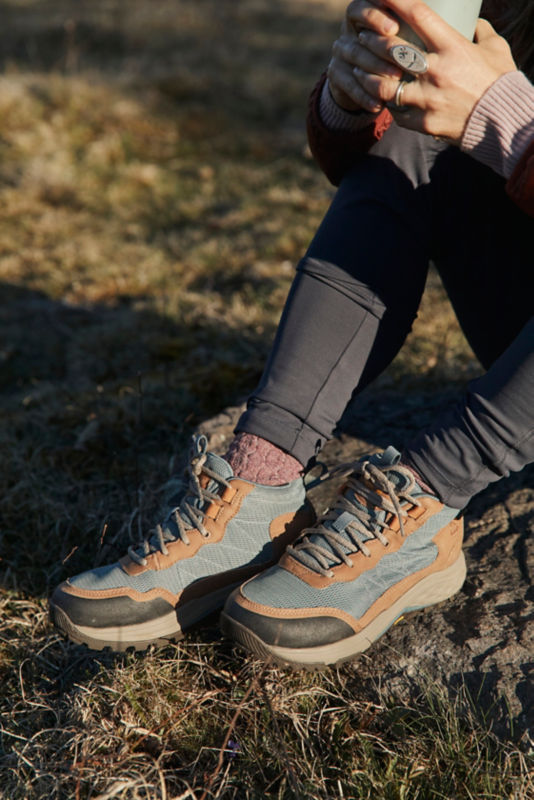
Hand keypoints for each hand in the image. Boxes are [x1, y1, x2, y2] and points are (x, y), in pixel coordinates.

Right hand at [327, 1, 402, 112]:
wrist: (363, 79)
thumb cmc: (392, 51)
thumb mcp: (399, 35)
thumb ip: (407, 24)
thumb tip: (422, 17)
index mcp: (362, 14)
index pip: (362, 7)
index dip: (376, 16)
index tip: (394, 27)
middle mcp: (348, 30)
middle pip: (362, 35)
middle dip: (382, 45)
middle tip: (402, 55)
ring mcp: (340, 52)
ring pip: (356, 58)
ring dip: (377, 69)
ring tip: (397, 78)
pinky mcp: (335, 74)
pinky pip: (349, 85)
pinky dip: (365, 95)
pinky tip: (380, 104)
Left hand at [354, 0, 516, 141]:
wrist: (503, 122)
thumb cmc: (500, 81)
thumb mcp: (495, 48)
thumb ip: (479, 31)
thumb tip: (469, 21)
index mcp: (452, 47)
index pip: (419, 15)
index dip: (396, 1)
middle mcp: (436, 71)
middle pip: (392, 50)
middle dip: (373, 41)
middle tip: (364, 37)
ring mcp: (427, 99)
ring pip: (384, 86)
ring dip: (369, 77)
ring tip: (362, 71)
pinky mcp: (423, 123)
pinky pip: (397, 113)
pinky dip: (389, 105)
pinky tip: (383, 99)